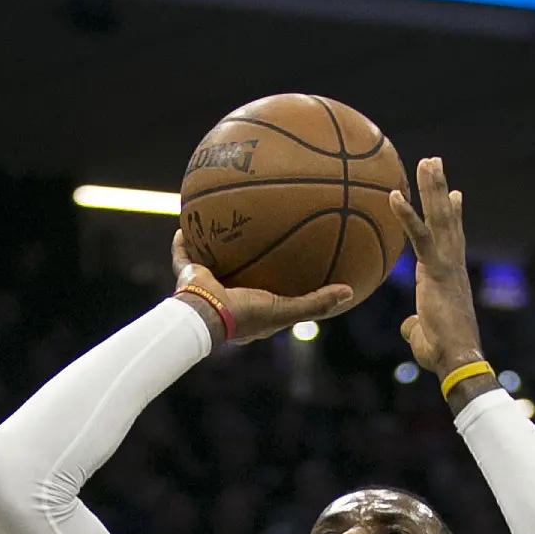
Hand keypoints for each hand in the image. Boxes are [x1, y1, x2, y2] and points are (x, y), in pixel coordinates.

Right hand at [170, 231, 351, 349]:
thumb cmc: (245, 316)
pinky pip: (184, 252)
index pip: (269, 289)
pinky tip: (188, 218)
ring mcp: (207, 284)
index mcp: (250, 306)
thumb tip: (349, 292)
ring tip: (224, 217)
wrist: (206, 316)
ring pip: (212, 258)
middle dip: (248, 254)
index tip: (294, 258)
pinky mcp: (188, 274)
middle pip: (240, 269)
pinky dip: (184, 239)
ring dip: (216, 242)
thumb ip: (316, 302)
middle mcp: (228, 294)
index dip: (280, 275)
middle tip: (259, 233)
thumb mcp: (286, 310)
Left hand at [392, 157, 486, 385]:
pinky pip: (418, 238)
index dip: (452, 215)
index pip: (451, 238)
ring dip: (432, 187)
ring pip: (439, 218)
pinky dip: (406, 216)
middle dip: (440, 189)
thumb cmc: (442, 354)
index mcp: (448, 276)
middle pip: (446, 218)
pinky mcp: (435, 271)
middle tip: (434, 162)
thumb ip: (415, 325)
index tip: (455, 195)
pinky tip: (394, 195)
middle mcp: (451, 264)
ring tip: (428, 160)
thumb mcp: (424, 335)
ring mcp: (446, 264)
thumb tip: (408, 326)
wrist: (457, 359)